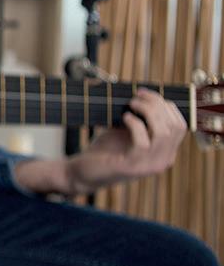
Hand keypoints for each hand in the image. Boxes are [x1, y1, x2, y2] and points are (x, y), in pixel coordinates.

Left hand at [64, 88, 187, 193]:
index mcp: (166, 152)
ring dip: (148, 112)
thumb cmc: (106, 149)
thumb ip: (143, 118)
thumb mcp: (129, 131)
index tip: (145, 94)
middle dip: (157, 105)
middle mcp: (163, 161)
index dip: (166, 105)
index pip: (180, 125)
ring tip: (131, 104)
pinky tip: (124, 117)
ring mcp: (149, 166)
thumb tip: (146, 95)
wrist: (85, 171)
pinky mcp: (132, 167)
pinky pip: (142, 142)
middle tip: (137, 96)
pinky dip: (135, 124)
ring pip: (163, 133)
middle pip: (174, 126)